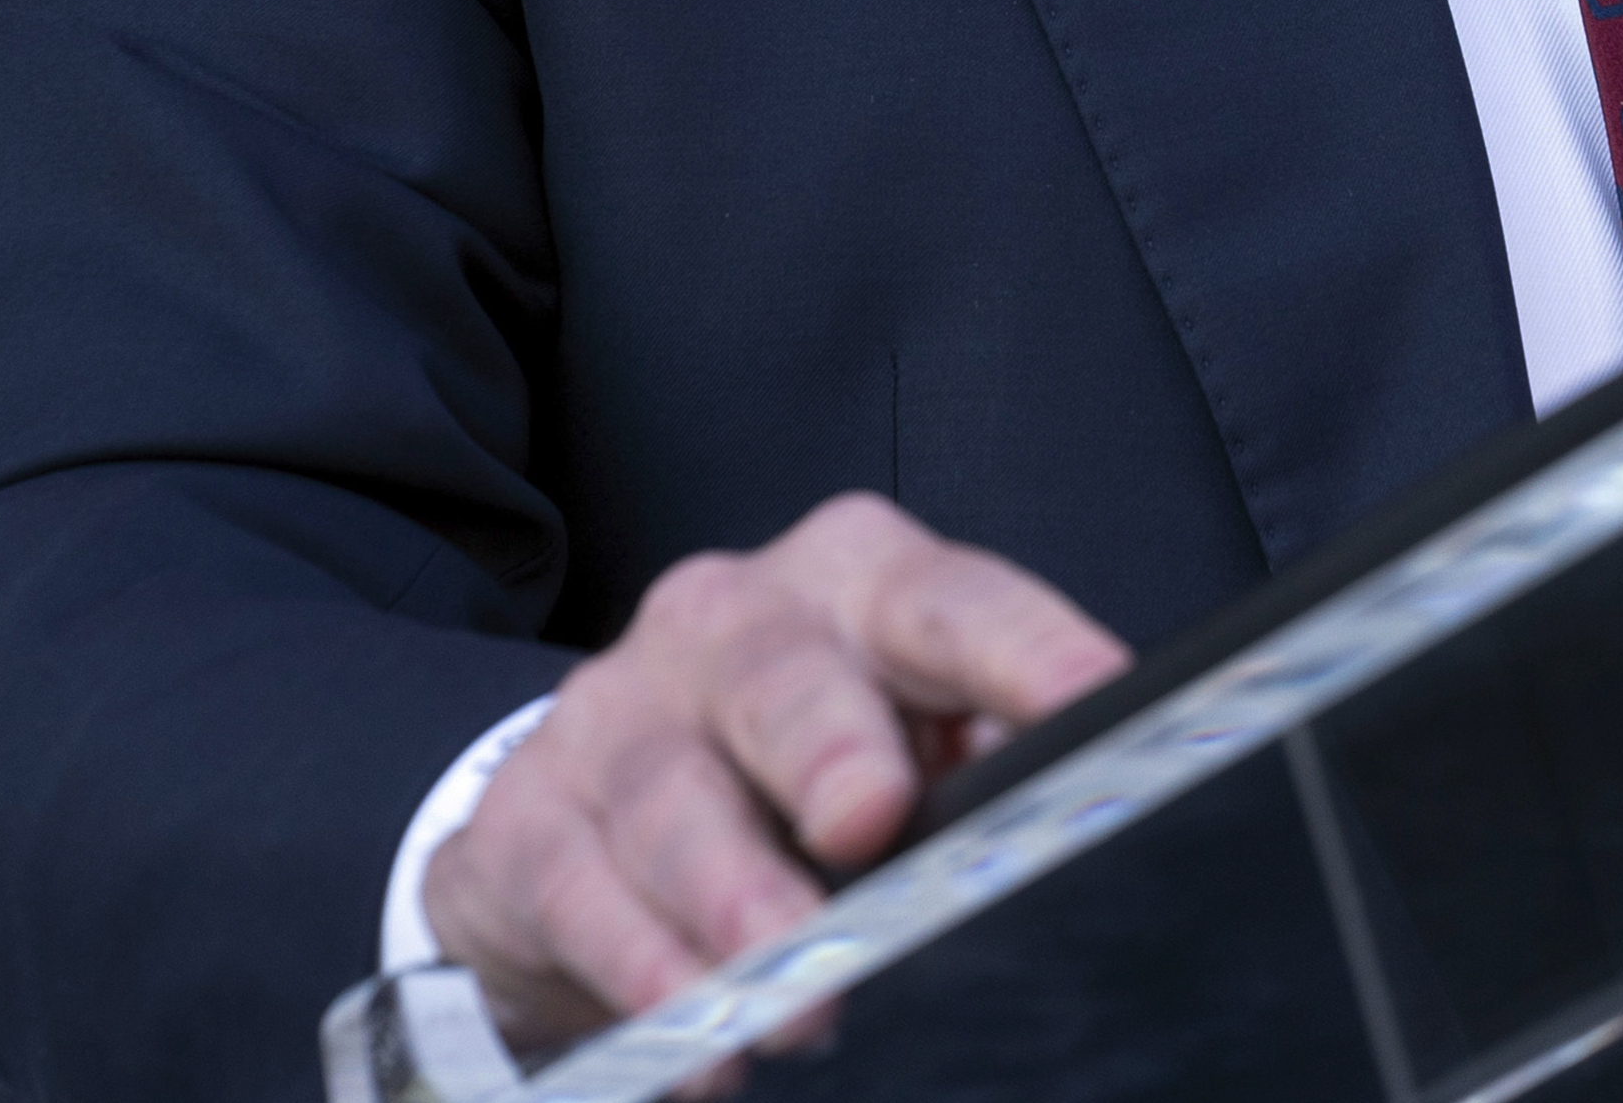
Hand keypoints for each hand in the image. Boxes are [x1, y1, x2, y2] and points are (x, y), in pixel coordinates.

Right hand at [423, 492, 1129, 1058]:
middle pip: (781, 674)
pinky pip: (582, 895)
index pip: (949, 600)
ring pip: (672, 799)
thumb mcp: (900, 727)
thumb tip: (1091, 811)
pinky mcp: (529, 818)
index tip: (1093, 702)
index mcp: (855, 580)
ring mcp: (615, 713)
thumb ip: (985, 752)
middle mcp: (728, 619)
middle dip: (830, 747)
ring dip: (738, 905)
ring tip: (799, 994)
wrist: (591, 806)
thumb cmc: (798, 760)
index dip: (1022, 648)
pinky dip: (646, 976)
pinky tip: (703, 1042)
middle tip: (871, 822)